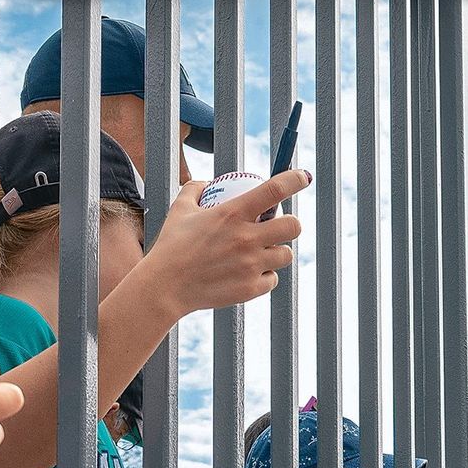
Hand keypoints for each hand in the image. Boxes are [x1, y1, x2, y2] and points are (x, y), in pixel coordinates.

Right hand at [141, 168, 310, 316]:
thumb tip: (208, 183)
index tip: (303, 178)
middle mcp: (247, 239)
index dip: (294, 180)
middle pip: (293, 226)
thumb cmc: (171, 246)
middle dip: (291, 224)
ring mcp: (251, 266)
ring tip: (261, 253)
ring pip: (285, 255)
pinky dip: (265, 276)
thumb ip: (196, 189)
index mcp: (233, 213)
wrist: (165, 287)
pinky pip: (272, 280)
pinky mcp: (250, 289)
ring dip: (278, 252)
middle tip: (279, 227)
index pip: (275, 190)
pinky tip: (250, 273)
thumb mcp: (180, 209)